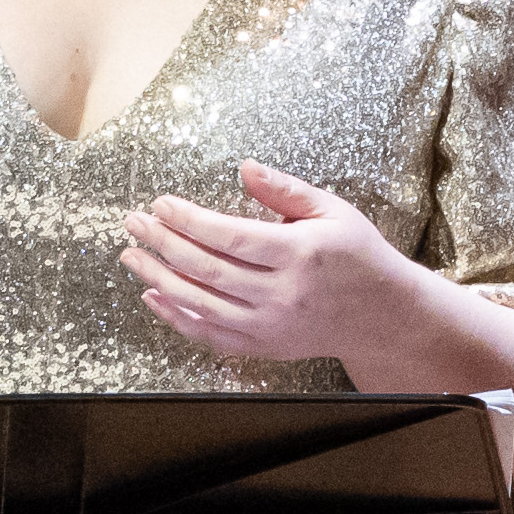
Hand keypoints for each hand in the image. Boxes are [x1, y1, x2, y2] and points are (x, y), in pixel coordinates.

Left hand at [122, 157, 450, 374]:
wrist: (382, 316)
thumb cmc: (357, 255)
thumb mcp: (332, 211)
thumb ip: (285, 190)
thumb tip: (244, 167)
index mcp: (300, 254)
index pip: (230, 236)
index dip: (189, 220)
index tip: (160, 204)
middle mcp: (282, 294)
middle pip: (207, 269)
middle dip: (163, 244)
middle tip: (134, 223)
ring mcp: (271, 325)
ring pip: (201, 304)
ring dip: (159, 278)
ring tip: (131, 254)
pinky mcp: (264, 346)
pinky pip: (210, 334)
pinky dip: (176, 317)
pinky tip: (153, 294)